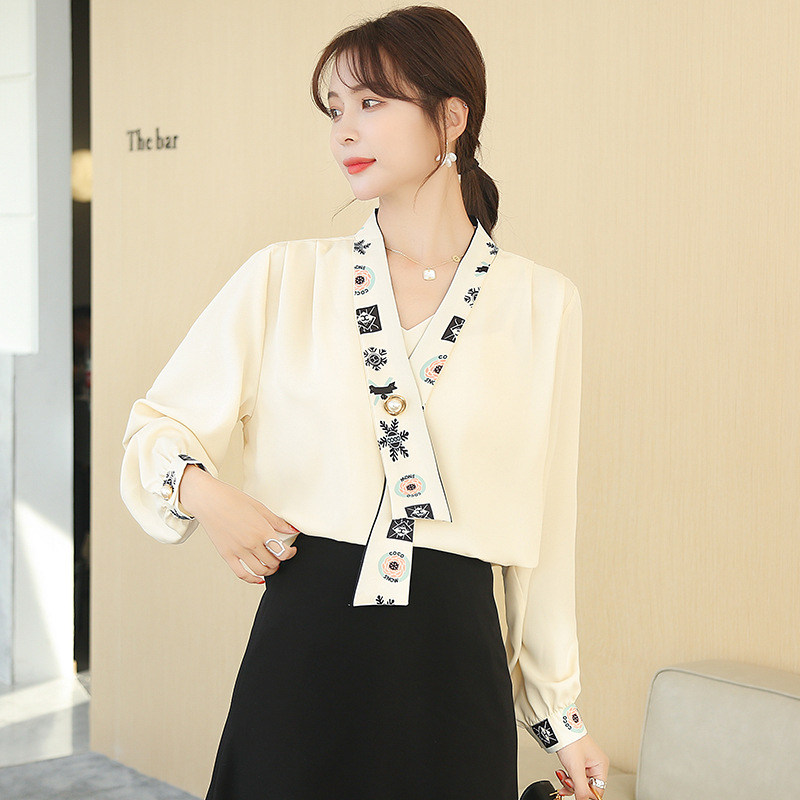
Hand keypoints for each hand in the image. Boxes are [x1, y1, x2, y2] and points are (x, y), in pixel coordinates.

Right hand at [179, 465, 297, 583]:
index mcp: (262, 530)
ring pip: (259, 570)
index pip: (282, 552)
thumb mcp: (259, 507)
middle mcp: (251, 543)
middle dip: (279, 561)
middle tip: (279, 556)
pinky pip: (241, 574)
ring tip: (271, 566)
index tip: (291, 551)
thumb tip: (292, 529)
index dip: (290, 554)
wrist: (208, 500)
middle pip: (272, 562)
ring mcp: (238, 550)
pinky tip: (258, 578)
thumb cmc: (231, 499)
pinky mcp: (226, 554)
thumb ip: (277, 521)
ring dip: (269, 571)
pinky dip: (252, 579)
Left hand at [554, 734, 608, 799]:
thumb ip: (581, 788)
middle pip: (587, 787)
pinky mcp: (576, 762)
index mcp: (600, 765)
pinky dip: (566, 777)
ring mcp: (585, 763)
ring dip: (568, 782)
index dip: (586, 793)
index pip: (598, 790)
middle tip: (566, 781)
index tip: (576, 793)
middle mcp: (595, 764)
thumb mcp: (576, 768)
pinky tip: (561, 773)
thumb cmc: (570, 741)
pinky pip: (573, 776)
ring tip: (562, 775)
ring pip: (579, 783)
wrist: (558, 728)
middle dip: (574, 786)